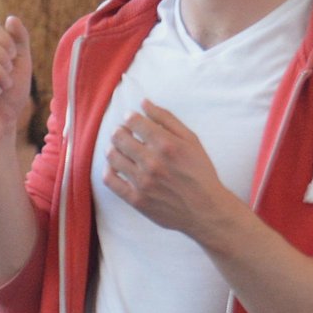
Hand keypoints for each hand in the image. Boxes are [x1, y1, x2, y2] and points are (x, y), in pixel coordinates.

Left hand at [103, 100, 240, 240]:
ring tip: (118, 148)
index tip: (131, 120)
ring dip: (112, 148)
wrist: (205, 210)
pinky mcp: (136, 199)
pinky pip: (110, 181)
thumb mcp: (191, 140)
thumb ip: (167, 119)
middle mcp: (152, 162)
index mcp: (166, 145)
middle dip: (119, 131)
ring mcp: (142, 182)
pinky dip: (107, 170)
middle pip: (119, 137)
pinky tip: (113, 167)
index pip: (134, 121)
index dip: (129, 117)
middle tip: (123, 133)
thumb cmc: (200, 173)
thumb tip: (144, 103)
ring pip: (112, 157)